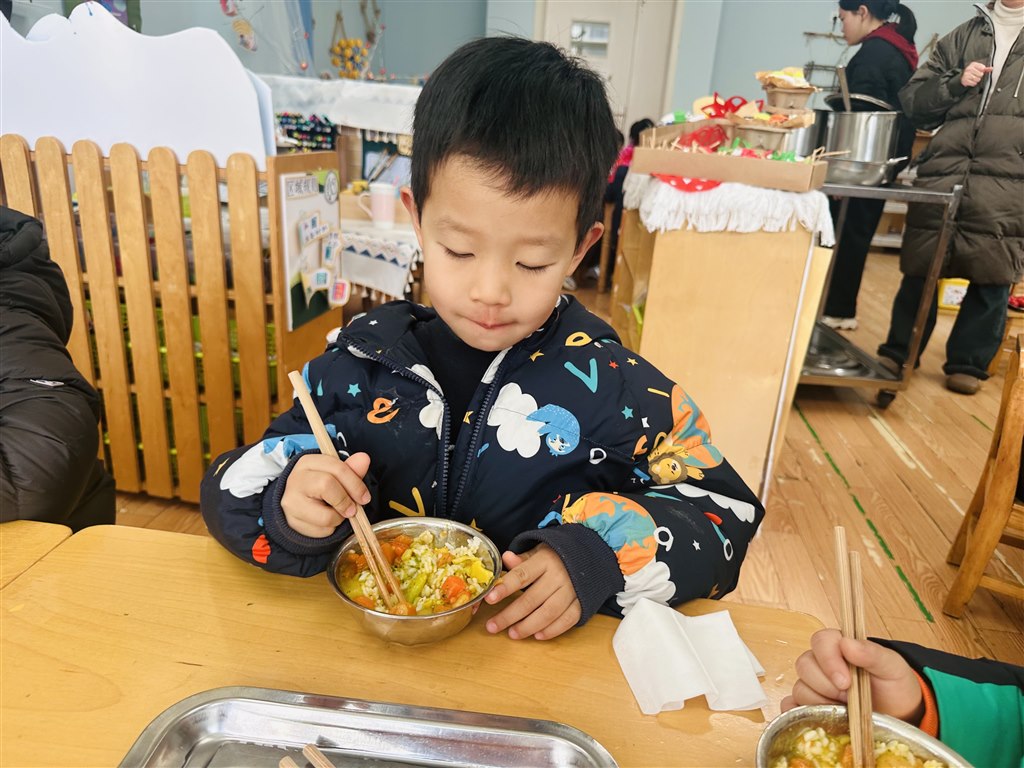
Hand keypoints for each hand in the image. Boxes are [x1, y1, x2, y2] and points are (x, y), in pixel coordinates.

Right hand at [280, 452, 370, 537]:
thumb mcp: (334, 475)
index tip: (364, 497)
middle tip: (353, 509)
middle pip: (327, 485)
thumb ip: (351, 469)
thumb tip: (364, 459)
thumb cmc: (318, 487)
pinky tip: (325, 522)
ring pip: (326, 516)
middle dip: (346, 500)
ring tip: (336, 513)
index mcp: (308, 462)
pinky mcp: (292, 521)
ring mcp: (291, 502)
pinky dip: (330, 529)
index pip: (337, 468)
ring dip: (339, 518)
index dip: (355, 484)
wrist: (295, 504)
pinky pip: (321, 531)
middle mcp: (296, 479)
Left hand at [484, 545, 580, 639]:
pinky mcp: (582, 602)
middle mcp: (559, 576)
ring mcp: (572, 590)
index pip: (522, 575)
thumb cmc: (556, 556)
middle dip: (510, 615)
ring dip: (529, 626)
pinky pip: (568, 620)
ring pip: (549, 613)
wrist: (588, 557)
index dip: (505, 588)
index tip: (489, 599)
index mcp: (545, 560)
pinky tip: (537, 636)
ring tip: (512, 634)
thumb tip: (505, 558)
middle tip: (492, 626)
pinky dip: (552, 630)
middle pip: (532, 599)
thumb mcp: (538, 552)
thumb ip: (522, 559)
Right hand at [781, 629, 924, 723]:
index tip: (846, 682)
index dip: (828, 660)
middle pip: (804, 665)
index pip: (820, 641)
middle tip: (848, 698)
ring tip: (842, 711)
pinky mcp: (808, 707)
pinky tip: (815, 720)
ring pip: (799, 687)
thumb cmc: (893, 686)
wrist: (900, 714)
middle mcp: (821, 663)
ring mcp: (813, 686)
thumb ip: (872, 653)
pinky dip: (797, 714)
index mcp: (839, 646)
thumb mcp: (892, 667)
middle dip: (825, 685)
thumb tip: (847, 643)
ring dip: (819, 702)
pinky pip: (791, 707)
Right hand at [961, 61, 992, 87]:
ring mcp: (967, 75)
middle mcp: (969, 69)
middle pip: (980, 74)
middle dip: (979, 76)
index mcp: (973, 64)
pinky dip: (974, 83)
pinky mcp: (965, 80)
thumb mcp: (978, 68)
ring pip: (977, 79)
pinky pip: (974, 83)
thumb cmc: (972, 72)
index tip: (980, 71)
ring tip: (974, 78)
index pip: (982, 68)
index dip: (982, 71)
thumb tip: (991, 68)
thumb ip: (985, 69)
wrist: (963, 76)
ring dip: (977, 80)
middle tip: (976, 75)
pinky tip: (972, 81)